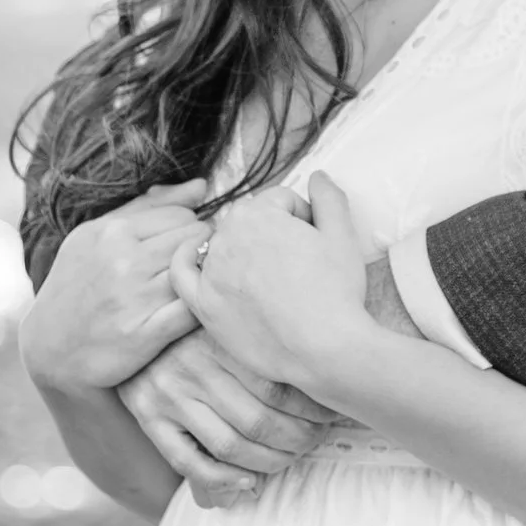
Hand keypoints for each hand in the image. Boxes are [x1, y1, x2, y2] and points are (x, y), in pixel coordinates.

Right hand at [21, 182, 207, 398]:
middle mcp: (122, 262)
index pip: (182, 213)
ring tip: (191, 285)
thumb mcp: (95, 237)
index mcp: (110, 233)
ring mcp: (134, 299)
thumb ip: (147, 207)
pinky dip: (200, 306)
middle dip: (199, 248)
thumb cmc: (76, 287)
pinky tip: (190, 308)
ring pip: (197, 268)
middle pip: (194, 237)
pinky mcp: (144, 335)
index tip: (182, 244)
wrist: (49, 352)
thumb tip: (201, 186)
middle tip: (190, 266)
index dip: (189, 227)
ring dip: (201, 276)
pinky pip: (193, 309)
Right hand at [119, 335, 344, 509]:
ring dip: (271, 461)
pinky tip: (250, 482)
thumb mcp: (230, 317)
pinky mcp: (150, 419)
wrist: (134, 322)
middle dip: (300, 439)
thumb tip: (322, 363)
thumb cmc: (198, 322)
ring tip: (293, 457)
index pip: (279, 386)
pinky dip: (224, 480)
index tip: (332, 412)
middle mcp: (194, 367)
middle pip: (260, 421)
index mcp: (220, 338)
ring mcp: (169, 396)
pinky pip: (190, 463)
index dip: (313, 409)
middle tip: (319, 439)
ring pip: (231, 446)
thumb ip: (263, 337)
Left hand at [169, 176, 384, 416]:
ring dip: (244, 250)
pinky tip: (196, 254)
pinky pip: (183, 273)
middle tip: (301, 263)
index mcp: (258, 215)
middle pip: (251, 222)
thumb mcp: (342, 235)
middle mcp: (227, 238)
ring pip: (224, 245)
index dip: (304, 219)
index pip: (280, 202)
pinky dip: (186, 259)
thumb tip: (317, 176)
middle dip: (274, 233)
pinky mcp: (205, 306)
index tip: (317, 242)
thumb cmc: (335, 291)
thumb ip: (328, 197)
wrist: (323, 349)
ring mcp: (212, 274)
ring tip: (274, 278)